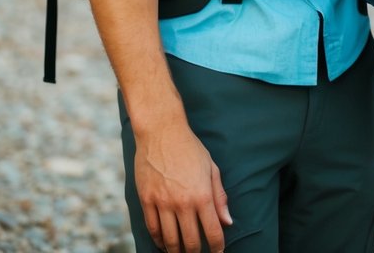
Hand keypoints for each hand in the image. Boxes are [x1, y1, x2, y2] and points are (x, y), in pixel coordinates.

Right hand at [134, 118, 231, 252]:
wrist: (161, 131)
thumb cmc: (189, 148)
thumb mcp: (211, 168)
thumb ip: (219, 196)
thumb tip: (227, 221)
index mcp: (202, 195)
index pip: (213, 232)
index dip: (217, 247)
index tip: (218, 252)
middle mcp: (182, 203)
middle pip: (190, 242)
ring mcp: (163, 203)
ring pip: (170, 240)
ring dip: (176, 251)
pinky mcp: (146, 200)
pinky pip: (153, 229)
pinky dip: (159, 241)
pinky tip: (164, 244)